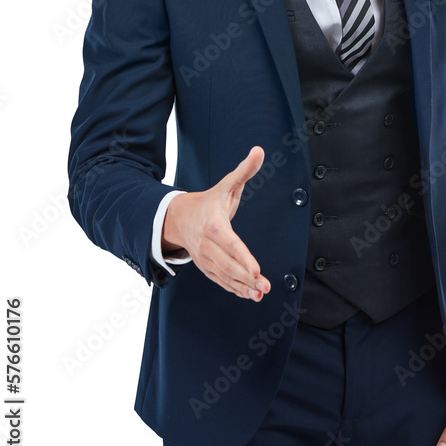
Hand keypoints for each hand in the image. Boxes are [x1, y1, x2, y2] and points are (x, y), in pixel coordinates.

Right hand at [161, 145, 270, 301]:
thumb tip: (259, 150)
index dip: (243, 258)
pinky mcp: (206, 267)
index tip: (256, 270)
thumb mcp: (226, 184)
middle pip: (229, 265)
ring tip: (260, 294)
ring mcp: (205, 259)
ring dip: (244, 287)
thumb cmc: (208, 202)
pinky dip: (235, 289)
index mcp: (214, 225)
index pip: (231, 244)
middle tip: (265, 286)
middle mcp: (208, 245)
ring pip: (226, 276)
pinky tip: (250, 295)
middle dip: (247, 277)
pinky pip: (221, 281)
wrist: (180, 218)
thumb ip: (244, 170)